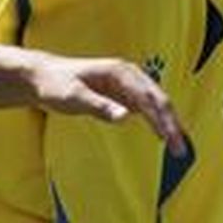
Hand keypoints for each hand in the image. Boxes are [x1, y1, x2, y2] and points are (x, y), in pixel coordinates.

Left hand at [29, 56, 186, 154]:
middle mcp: (128, 75)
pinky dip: (156, 121)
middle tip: (180, 150)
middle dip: (172, 124)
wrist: (42, 77)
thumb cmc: (55, 85)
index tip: (171, 139)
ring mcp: (126, 84)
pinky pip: (145, 107)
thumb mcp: (73, 97)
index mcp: (120, 72)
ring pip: (155, 103)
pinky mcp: (121, 93)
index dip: (163, 119)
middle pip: (158, 100)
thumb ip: (99, 106)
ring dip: (168, 123)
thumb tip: (125, 117)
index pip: (150, 97)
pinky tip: (162, 136)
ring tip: (178, 147)